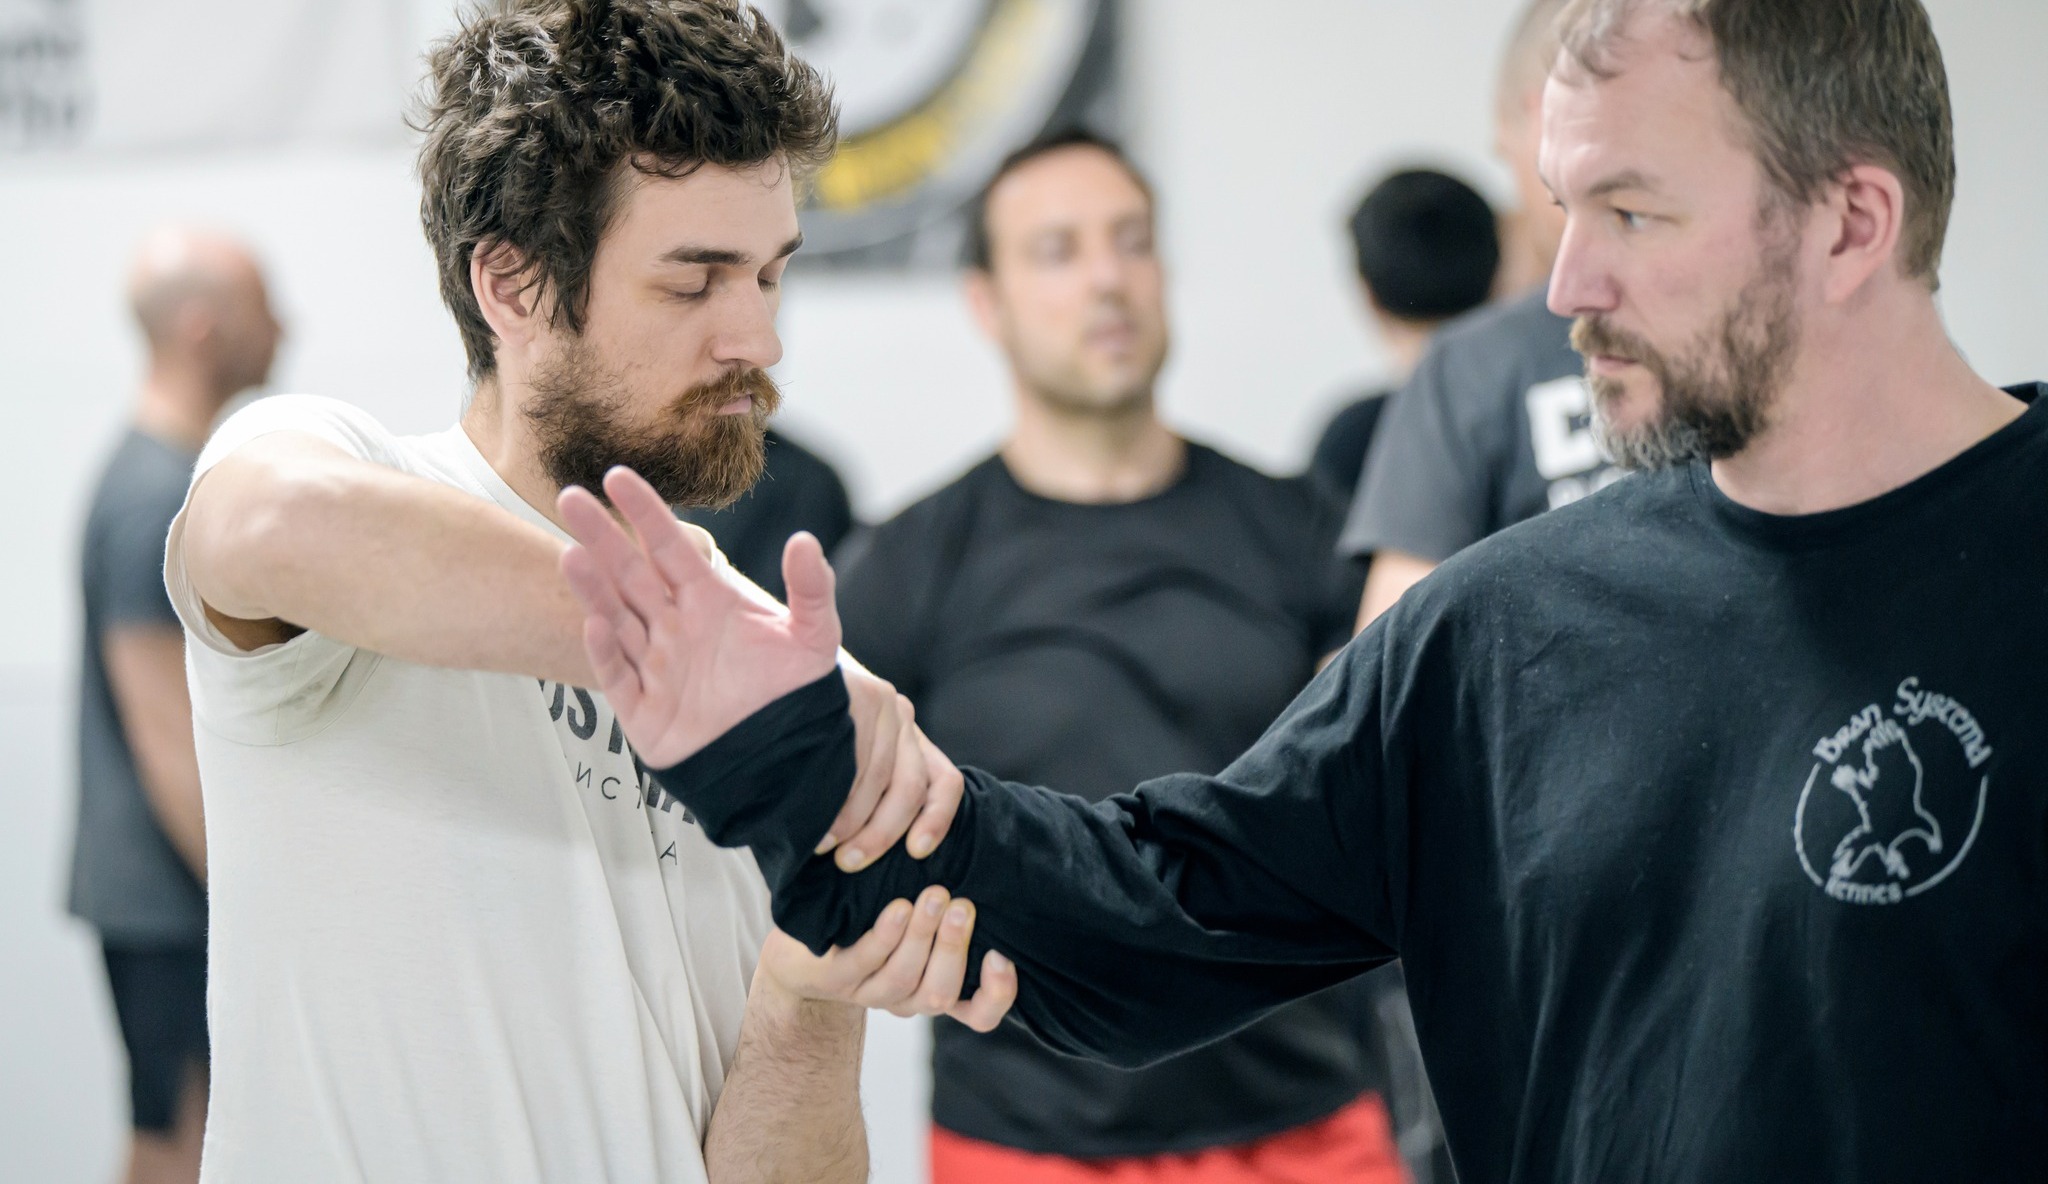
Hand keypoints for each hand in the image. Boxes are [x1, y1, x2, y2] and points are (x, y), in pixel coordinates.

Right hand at [559, 467, 838, 767]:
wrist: (784, 757)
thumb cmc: (792, 695)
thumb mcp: (813, 638)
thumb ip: (812, 590)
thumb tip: (805, 540)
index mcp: (708, 601)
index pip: (671, 548)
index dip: (645, 513)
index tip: (617, 476)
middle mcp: (674, 627)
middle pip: (630, 574)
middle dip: (602, 537)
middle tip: (570, 497)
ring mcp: (654, 665)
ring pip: (615, 617)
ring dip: (593, 588)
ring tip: (571, 553)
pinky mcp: (642, 710)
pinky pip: (617, 675)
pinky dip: (605, 652)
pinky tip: (596, 622)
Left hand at [757, 886, 1016, 1032]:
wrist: (799, 942)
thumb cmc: (871, 919)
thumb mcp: (918, 916)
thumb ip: (949, 908)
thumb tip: (991, 873)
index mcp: (933, 986)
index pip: (978, 1014)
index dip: (996, 995)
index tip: (1000, 956)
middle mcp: (905, 998)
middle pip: (940, 993)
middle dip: (954, 948)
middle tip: (961, 905)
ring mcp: (867, 993)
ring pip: (903, 979)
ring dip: (922, 937)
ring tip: (934, 896)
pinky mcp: (832, 979)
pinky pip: (863, 963)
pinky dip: (884, 937)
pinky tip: (897, 908)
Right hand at [820, 673, 963, 870]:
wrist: (779, 677)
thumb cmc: (809, 738)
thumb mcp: (847, 762)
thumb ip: (867, 792)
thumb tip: (870, 853)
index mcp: (910, 739)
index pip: (944, 782)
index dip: (937, 821)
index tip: (917, 852)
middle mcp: (902, 719)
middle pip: (912, 787)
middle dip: (882, 833)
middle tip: (848, 861)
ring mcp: (882, 703)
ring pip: (880, 776)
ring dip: (852, 819)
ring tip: (822, 843)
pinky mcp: (859, 692)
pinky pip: (855, 754)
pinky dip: (837, 790)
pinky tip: (815, 809)